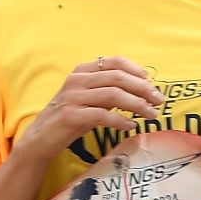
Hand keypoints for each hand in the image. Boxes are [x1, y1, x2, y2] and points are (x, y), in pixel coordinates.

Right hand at [16, 56, 160, 165]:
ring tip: (152, 114)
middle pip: (118, 78)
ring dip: (137, 104)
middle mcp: (77, 80)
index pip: (114, 62)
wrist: (41, 137)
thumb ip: (109, 89)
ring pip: (113, 95)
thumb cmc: (71, 117)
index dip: (136, 70)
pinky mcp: (71, 116)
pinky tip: (131, 126)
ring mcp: (73, 97)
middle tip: (159, 100)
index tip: (151, 83)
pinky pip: (102, 115)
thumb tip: (142, 89)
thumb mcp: (89, 97)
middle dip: (143, 88)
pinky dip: (121, 120)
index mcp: (82, 71)